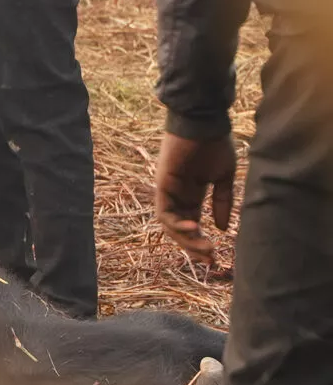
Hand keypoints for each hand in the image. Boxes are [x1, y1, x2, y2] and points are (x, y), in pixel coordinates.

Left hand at [154, 132, 236, 263]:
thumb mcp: (223, 177)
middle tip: (210, 261)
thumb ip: (222, 201)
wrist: (205, 123)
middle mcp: (177, 195)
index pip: (192, 224)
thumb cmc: (215, 144)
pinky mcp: (162, 185)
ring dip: (187, 240)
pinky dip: (177, 224)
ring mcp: (168, 191)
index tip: (217, 257)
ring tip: (206, 248)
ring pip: (170, 225)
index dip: (201, 241)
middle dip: (193, 247)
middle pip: (179, 229)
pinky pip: (165, 212)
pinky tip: (195, 227)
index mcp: (192, 194)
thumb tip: (221, 228)